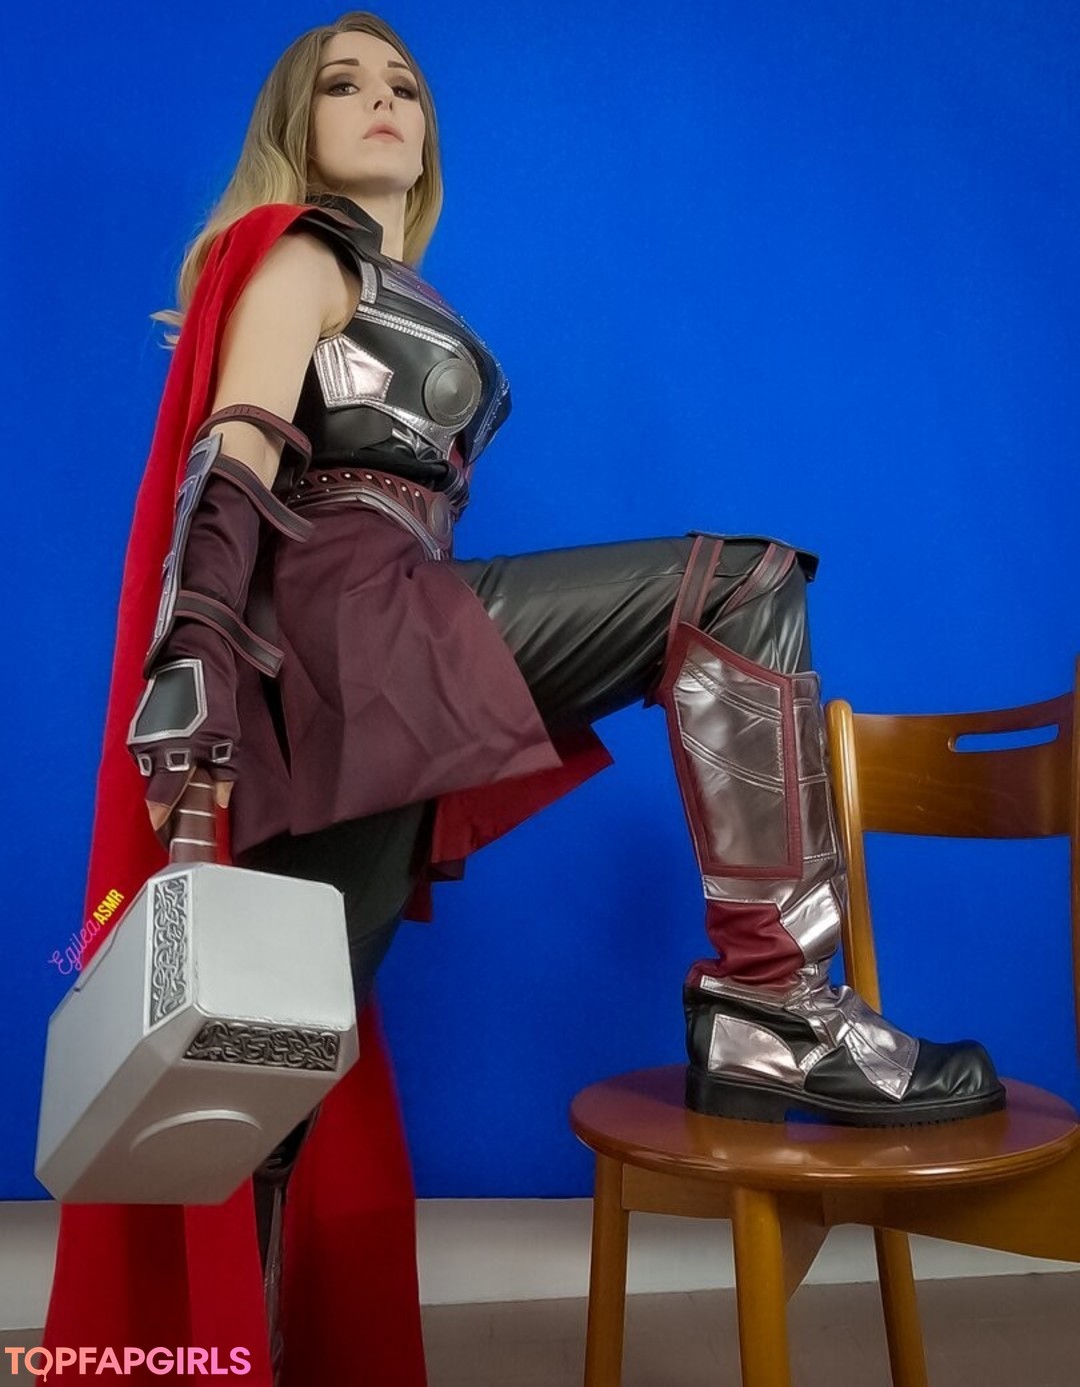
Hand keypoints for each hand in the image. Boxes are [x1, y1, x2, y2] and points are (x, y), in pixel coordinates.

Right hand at [127, 620, 240, 844]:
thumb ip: (223, 773)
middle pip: (155, 792)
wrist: (194, 661)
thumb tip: (219, 801)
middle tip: (183, 820)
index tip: (171, 840)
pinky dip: (163, 765)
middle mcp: (148, 750)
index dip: (165, 825)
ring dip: (166, 783)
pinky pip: (150, 757)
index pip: (160, 804)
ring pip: (152, 774)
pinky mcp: (139, 728)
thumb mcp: (227, 739)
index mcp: (171, 756)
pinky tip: (178, 765)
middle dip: (168, 806)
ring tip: (185, 792)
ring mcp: (140, 739)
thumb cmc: (214, 699)